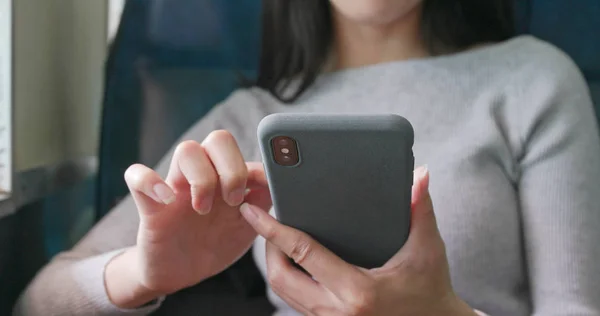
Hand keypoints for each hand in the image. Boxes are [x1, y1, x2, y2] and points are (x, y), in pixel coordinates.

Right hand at [105, 130, 271, 307]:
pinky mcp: (150, 206)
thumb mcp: (247, 227)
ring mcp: (176, 187)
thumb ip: (263, 204)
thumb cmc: (215, 245)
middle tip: (233, 201)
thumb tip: (279, 183)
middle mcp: (203, 176)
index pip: (249, 153)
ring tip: (203, 209)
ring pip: (186, 149)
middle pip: (217, 140)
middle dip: (232, 168)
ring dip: (203, 177)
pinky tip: (167, 199)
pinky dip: (150, 181)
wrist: (180, 274)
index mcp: (227, 179)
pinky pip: (137, 176)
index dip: (256, 165)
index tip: (263, 189)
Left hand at [241, 167, 476, 315]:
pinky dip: (289, 278)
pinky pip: (296, 302)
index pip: (302, 253)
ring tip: (278, 236)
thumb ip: (420, 209)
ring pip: (284, 293)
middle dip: (267, 247)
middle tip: (268, 221)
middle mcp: (337, 311)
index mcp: (357, 291)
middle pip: (280, 277)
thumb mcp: (427, 250)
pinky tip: (294, 259)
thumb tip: (419, 175)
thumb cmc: (431, 290)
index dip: (273, 230)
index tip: (252, 211)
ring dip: (276, 263)